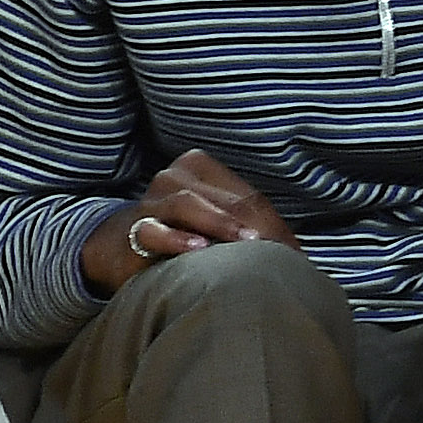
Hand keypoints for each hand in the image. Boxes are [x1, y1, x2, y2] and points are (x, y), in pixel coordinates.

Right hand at [82, 147, 299, 294]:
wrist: (124, 248)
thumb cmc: (185, 234)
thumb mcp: (220, 225)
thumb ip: (253, 228)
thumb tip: (297, 255)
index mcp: (199, 167)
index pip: (248, 196)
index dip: (273, 226)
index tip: (294, 255)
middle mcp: (174, 177)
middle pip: (226, 199)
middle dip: (255, 227)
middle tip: (278, 253)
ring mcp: (152, 201)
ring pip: (189, 204)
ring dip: (220, 223)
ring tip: (246, 242)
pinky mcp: (134, 228)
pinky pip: (153, 230)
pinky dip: (177, 239)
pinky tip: (198, 248)